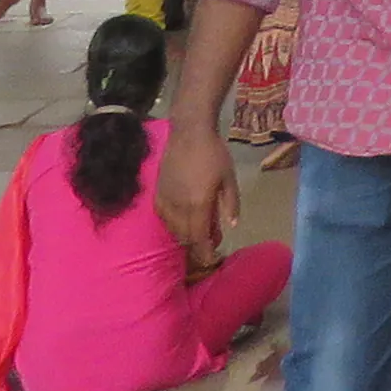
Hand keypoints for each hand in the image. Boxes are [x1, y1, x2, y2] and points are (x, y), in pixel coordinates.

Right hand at [153, 120, 235, 266]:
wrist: (189, 132)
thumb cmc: (214, 154)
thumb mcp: (229, 179)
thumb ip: (230, 204)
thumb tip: (232, 227)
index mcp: (198, 204)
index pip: (199, 238)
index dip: (204, 252)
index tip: (211, 258)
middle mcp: (179, 206)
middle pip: (185, 237)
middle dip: (197, 245)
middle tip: (210, 242)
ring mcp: (166, 200)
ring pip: (172, 230)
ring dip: (185, 236)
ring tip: (198, 231)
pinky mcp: (158, 193)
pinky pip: (163, 218)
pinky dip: (172, 225)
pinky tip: (182, 220)